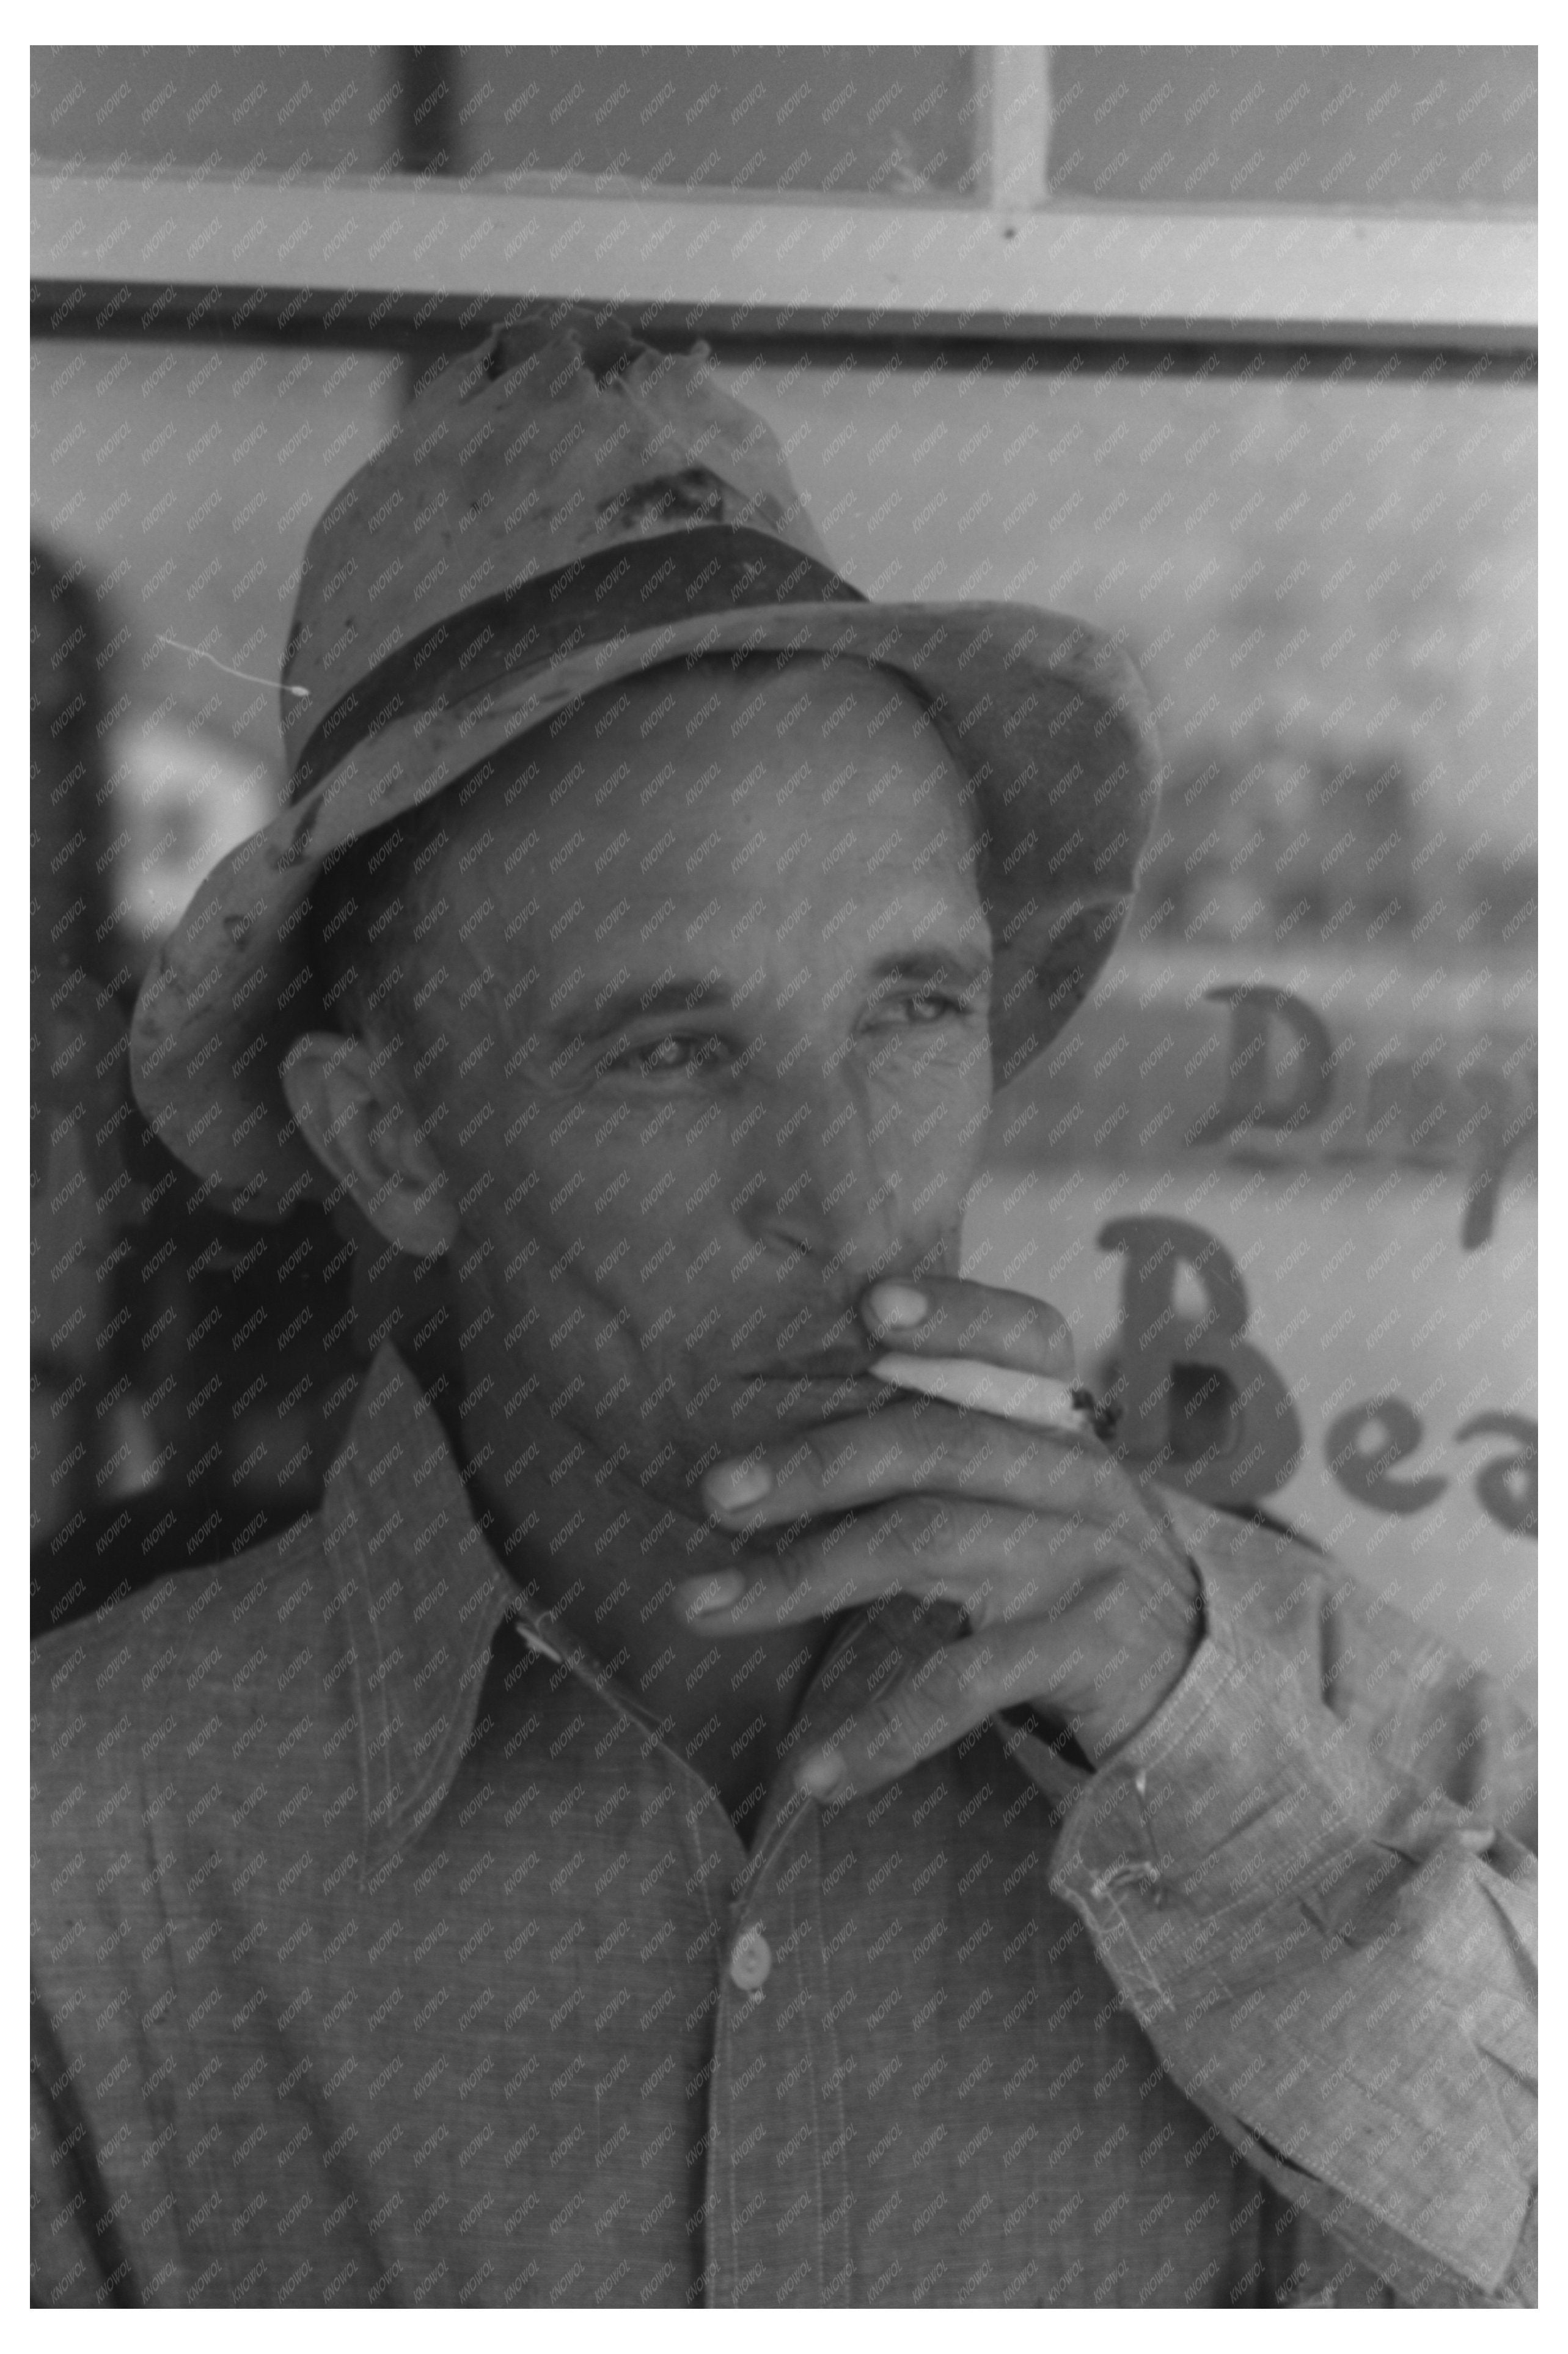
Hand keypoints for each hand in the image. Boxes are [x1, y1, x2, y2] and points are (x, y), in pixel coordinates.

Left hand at [678, 1275, 1201, 1801]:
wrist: (1199, 1702)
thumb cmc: (1070, 1590)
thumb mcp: (1029, 1506)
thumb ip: (946, 1461)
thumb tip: (780, 1448)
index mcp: (1058, 1428)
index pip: (1022, 1339)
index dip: (953, 1314)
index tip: (869, 1303)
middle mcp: (1077, 1476)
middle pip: (935, 1443)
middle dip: (813, 1462)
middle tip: (714, 1493)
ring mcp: (1087, 1561)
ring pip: (931, 1544)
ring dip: (804, 1577)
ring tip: (705, 1608)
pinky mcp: (1091, 1652)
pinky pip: (969, 1681)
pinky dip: (883, 1728)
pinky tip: (817, 1770)